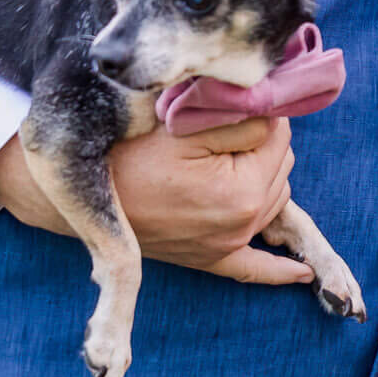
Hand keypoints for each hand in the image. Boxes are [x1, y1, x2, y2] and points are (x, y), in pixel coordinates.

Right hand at [0, 119, 314, 285]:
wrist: (77, 193)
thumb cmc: (128, 152)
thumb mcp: (185, 124)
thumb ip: (241, 116)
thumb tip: (277, 110)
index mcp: (241, 193)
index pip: (278, 134)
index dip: (255, 110)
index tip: (227, 102)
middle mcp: (241, 227)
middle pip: (280, 165)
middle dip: (261, 142)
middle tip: (217, 126)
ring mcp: (227, 247)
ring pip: (273, 197)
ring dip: (262, 174)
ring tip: (223, 154)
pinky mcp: (209, 259)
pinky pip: (253, 269)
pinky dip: (278, 269)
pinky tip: (300, 274)